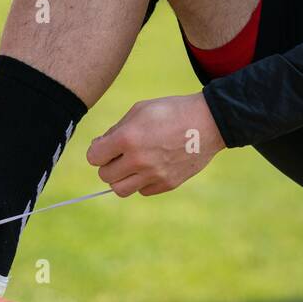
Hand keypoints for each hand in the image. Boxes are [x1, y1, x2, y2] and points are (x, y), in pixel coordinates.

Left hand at [86, 91, 225, 196]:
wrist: (208, 121)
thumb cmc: (171, 111)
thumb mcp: (140, 110)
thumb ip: (116, 130)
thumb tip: (99, 147)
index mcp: (128, 138)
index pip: (94, 157)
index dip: (98, 150)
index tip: (106, 146)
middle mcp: (138, 159)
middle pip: (105, 175)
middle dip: (109, 164)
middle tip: (121, 154)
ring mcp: (153, 174)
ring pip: (120, 189)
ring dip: (122, 178)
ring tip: (132, 165)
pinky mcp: (167, 183)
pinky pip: (142, 191)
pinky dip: (142, 182)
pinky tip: (151, 166)